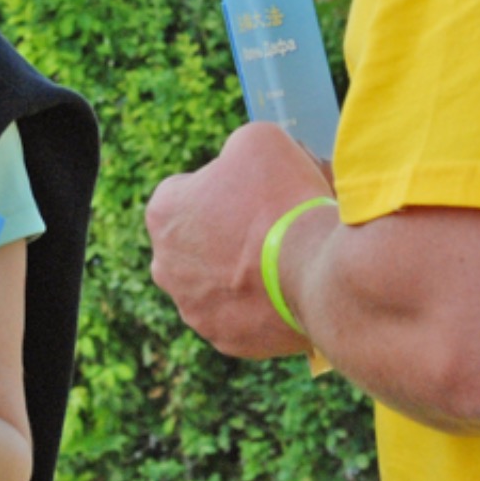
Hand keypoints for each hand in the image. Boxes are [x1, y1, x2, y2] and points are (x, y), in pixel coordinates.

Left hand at [145, 121, 334, 360]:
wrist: (316, 269)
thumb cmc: (282, 198)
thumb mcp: (257, 140)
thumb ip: (237, 149)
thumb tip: (242, 161)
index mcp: (163, 212)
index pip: (184, 189)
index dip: (221, 184)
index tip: (250, 189)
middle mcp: (165, 266)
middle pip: (196, 239)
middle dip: (225, 231)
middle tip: (268, 222)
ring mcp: (193, 309)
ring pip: (215, 281)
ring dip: (240, 269)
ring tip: (283, 257)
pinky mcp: (225, 340)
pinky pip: (240, 314)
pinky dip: (259, 303)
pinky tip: (286, 287)